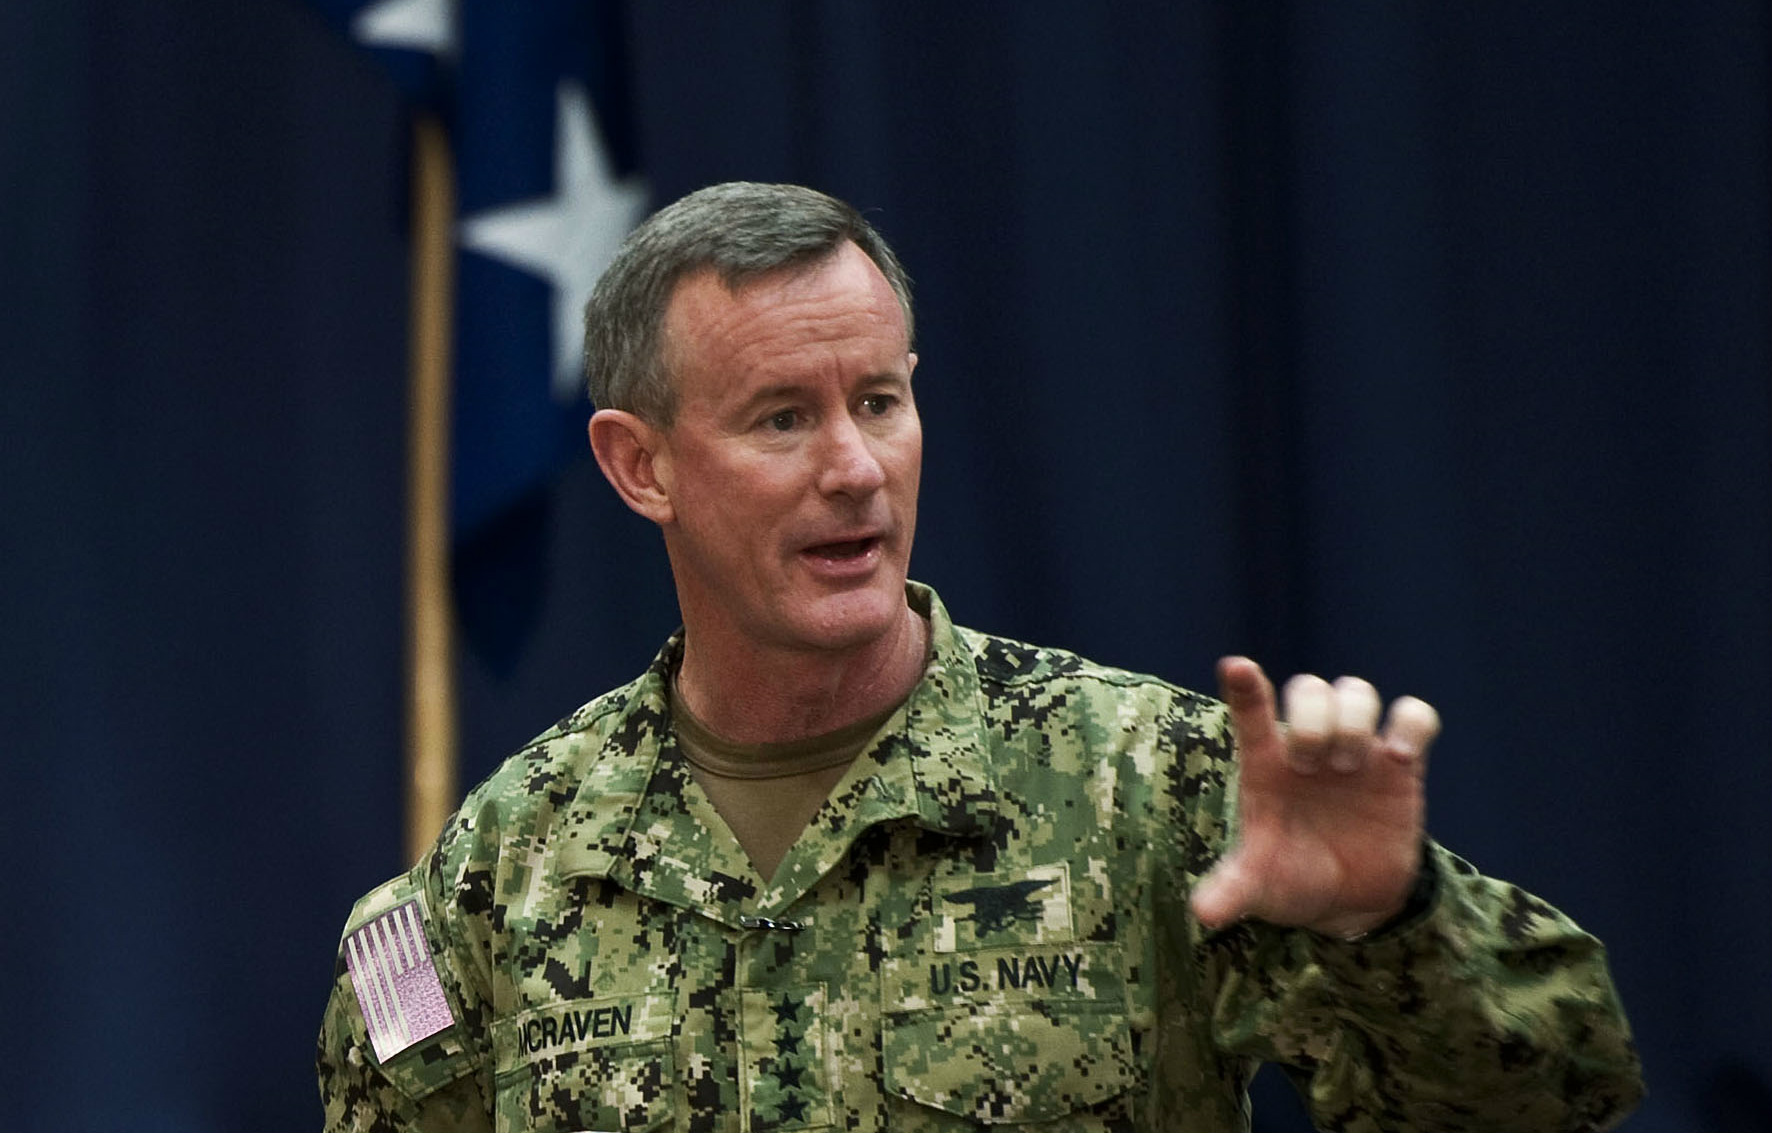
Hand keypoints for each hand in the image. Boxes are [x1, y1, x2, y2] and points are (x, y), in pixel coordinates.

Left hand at [1189, 657, 1441, 938]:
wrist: (1348, 900)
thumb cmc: (1292, 880)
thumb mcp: (1261, 887)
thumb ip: (1234, 891)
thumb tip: (1202, 914)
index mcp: (1266, 765)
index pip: (1251, 713)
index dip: (1245, 688)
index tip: (1236, 667)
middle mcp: (1309, 747)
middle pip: (1309, 689)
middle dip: (1312, 717)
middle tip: (1309, 765)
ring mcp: (1356, 749)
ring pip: (1357, 690)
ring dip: (1353, 719)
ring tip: (1349, 767)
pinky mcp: (1400, 765)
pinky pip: (1415, 715)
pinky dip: (1412, 723)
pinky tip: (1401, 756)